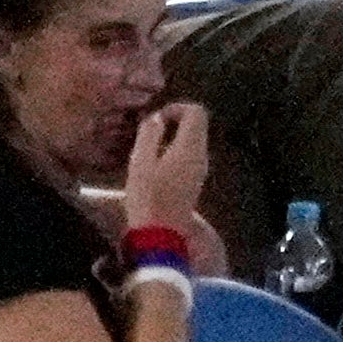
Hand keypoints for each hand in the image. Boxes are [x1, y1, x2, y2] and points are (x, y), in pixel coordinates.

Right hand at [121, 96, 216, 247]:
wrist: (160, 234)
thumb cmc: (147, 197)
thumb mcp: (140, 162)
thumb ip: (149, 135)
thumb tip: (156, 117)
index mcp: (190, 146)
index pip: (196, 111)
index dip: (176, 107)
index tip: (156, 119)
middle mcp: (202, 155)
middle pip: (197, 125)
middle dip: (174, 122)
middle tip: (148, 134)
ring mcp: (201, 169)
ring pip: (193, 141)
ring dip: (173, 138)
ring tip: (147, 151)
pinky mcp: (195, 182)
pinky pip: (190, 156)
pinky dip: (175, 152)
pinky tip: (154, 167)